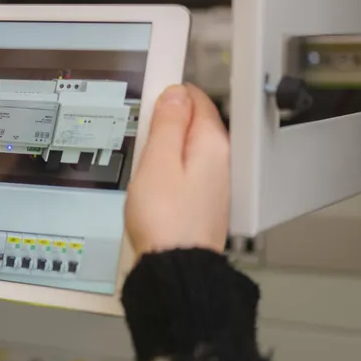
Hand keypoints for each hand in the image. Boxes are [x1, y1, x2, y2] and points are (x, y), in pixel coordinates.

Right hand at [125, 84, 229, 255]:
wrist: (175, 268)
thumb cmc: (167, 221)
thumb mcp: (157, 162)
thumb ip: (166, 123)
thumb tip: (174, 94)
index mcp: (212, 144)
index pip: (195, 97)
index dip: (168, 93)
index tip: (149, 96)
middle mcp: (219, 160)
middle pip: (190, 123)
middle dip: (163, 125)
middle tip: (141, 140)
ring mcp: (212, 181)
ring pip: (185, 148)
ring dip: (163, 151)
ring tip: (144, 170)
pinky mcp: (201, 199)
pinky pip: (183, 172)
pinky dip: (166, 172)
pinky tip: (151, 189)